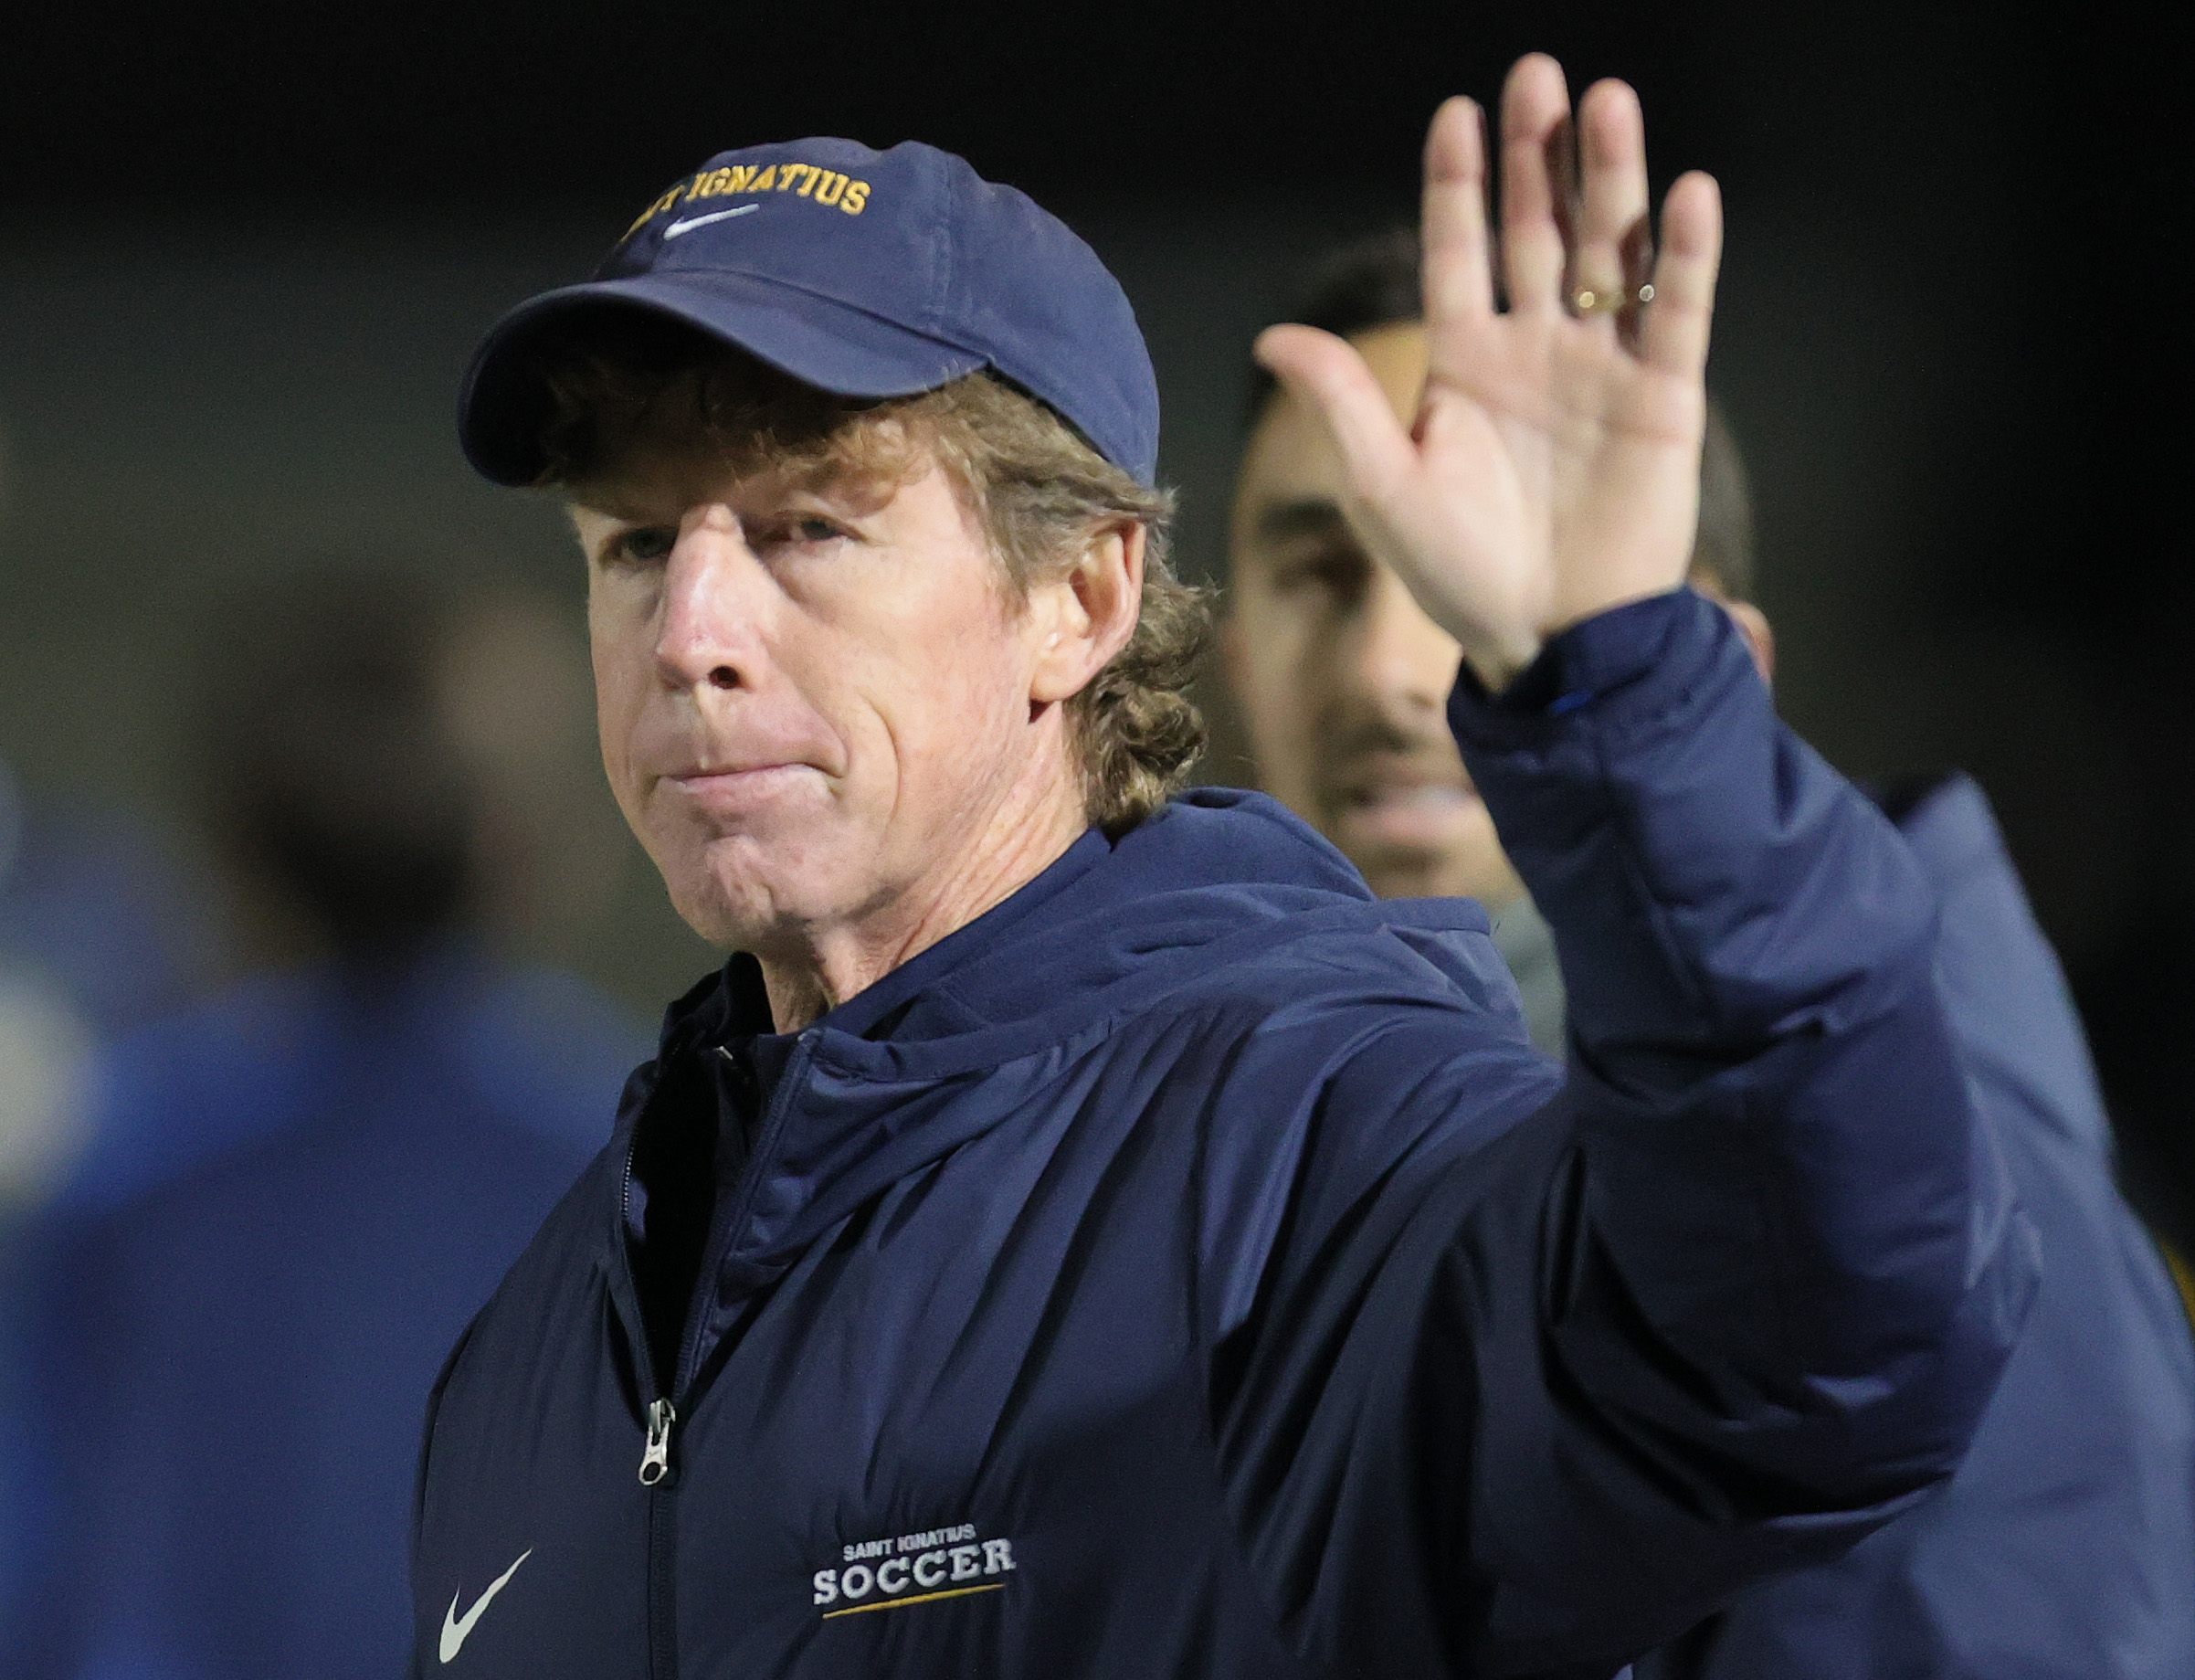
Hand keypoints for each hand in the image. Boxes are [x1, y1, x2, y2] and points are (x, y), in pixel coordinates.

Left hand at [1255, 55, 1722, 691]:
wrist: (1548, 642)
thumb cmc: (1458, 575)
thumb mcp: (1385, 488)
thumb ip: (1341, 404)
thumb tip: (1274, 336)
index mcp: (1465, 364)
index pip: (1459, 252)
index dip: (1458, 184)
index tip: (1458, 111)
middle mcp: (1535, 351)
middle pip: (1538, 231)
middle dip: (1537, 155)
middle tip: (1540, 75)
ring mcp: (1602, 368)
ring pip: (1610, 253)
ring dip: (1611, 180)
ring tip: (1607, 104)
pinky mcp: (1663, 398)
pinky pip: (1677, 313)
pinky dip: (1686, 255)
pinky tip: (1686, 194)